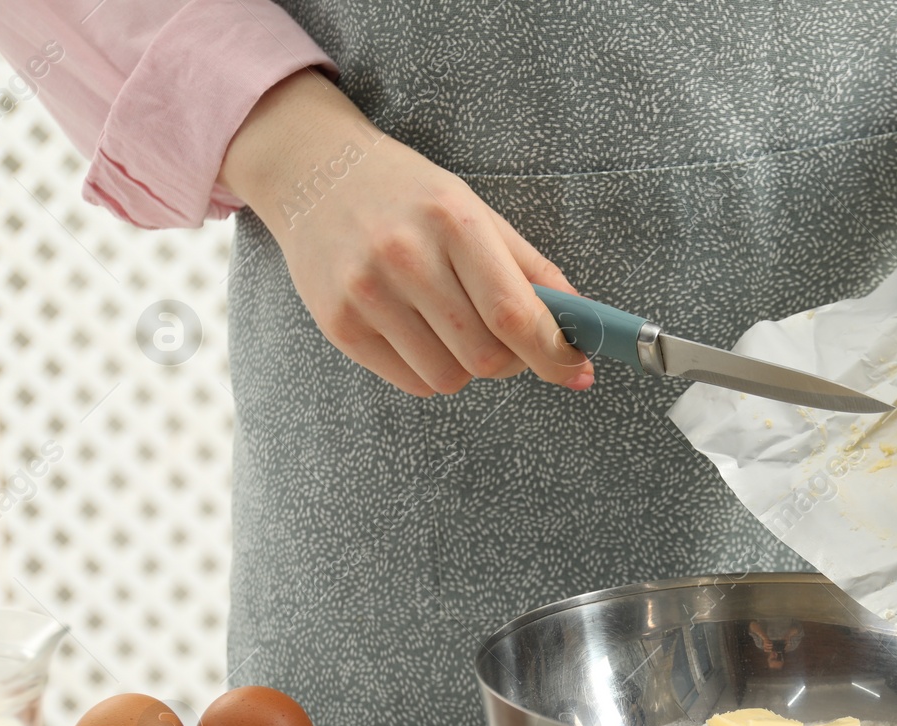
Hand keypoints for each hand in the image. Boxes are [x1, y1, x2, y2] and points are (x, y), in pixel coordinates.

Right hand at [219, 70, 590, 395]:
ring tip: (453, 326)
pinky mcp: (338, 324)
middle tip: (507, 338)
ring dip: (468, 367)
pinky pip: (411, 382)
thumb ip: (533, 272)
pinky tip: (418, 330)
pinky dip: (430, 369)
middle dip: (512, 360)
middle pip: (486, 356)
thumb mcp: (476, 213)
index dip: (554, 353)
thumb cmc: (410, 197)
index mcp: (453, 222)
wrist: (313, 172)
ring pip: (450, 377)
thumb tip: (582, 330)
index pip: (514, 314)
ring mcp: (365, 293)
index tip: (576, 370)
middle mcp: (405, 257)